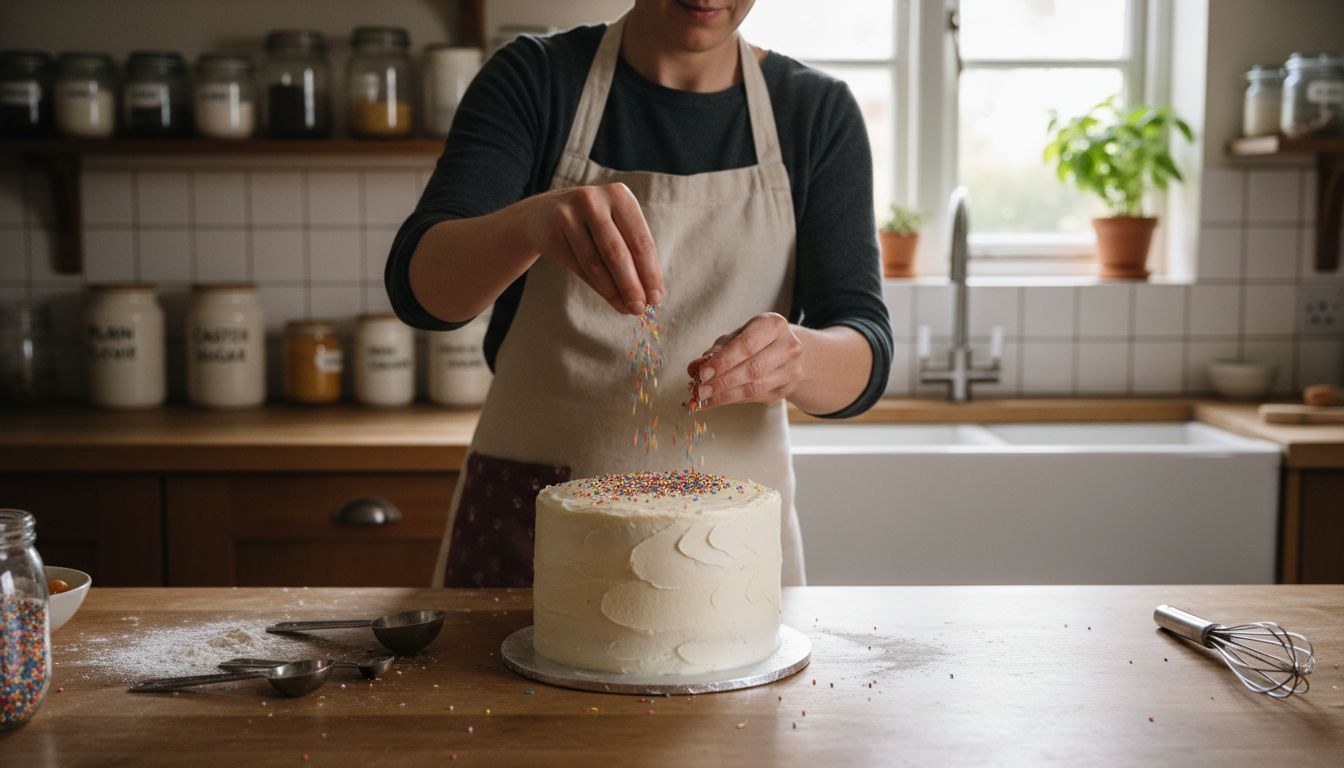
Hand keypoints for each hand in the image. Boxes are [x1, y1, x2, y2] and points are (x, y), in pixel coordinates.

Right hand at [523, 182, 663, 314]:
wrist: (544, 213)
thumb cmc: (594, 223)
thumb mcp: (616, 225)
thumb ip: (634, 253)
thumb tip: (651, 294)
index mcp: (619, 195)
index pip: (640, 240)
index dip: (650, 272)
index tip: (656, 298)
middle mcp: (594, 201)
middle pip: (617, 253)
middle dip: (632, 285)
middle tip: (641, 309)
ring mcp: (570, 215)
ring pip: (596, 263)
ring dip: (614, 291)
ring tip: (627, 308)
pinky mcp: (553, 232)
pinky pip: (580, 267)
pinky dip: (598, 287)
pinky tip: (611, 299)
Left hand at [686, 313, 804, 409]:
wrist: (789, 353)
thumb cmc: (756, 341)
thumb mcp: (736, 337)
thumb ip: (715, 351)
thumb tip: (694, 368)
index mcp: (774, 325)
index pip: (746, 345)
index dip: (723, 361)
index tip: (702, 374)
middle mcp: (788, 346)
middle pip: (752, 369)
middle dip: (722, 382)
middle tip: (700, 391)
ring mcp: (791, 370)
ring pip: (755, 387)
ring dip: (726, 396)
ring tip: (704, 399)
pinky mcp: (787, 388)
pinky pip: (757, 398)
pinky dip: (733, 400)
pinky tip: (715, 401)